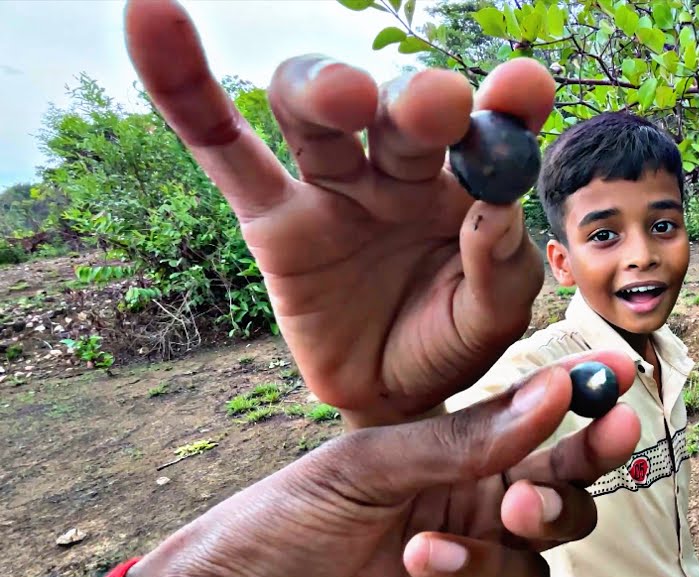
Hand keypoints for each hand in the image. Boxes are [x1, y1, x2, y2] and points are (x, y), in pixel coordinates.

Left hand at [117, 352, 639, 576]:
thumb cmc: (265, 533)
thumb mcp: (358, 467)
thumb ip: (460, 440)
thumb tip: (551, 392)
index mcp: (436, 446)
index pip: (523, 414)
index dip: (575, 391)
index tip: (618, 371)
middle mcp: (461, 497)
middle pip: (558, 472)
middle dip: (591, 450)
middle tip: (613, 430)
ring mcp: (466, 559)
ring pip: (552, 532)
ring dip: (544, 513)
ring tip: (509, 510)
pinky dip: (486, 568)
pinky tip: (427, 560)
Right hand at [124, 0, 555, 427]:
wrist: (391, 397)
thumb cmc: (450, 341)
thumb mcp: (494, 316)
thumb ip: (501, 268)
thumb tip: (492, 212)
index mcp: (467, 182)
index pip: (492, 126)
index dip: (508, 100)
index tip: (525, 88)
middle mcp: (401, 169)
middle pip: (400, 110)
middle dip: (419, 100)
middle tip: (439, 105)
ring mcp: (334, 187)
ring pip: (316, 113)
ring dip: (326, 88)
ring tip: (343, 97)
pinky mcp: (273, 219)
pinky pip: (224, 149)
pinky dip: (186, 89)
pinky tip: (153, 20)